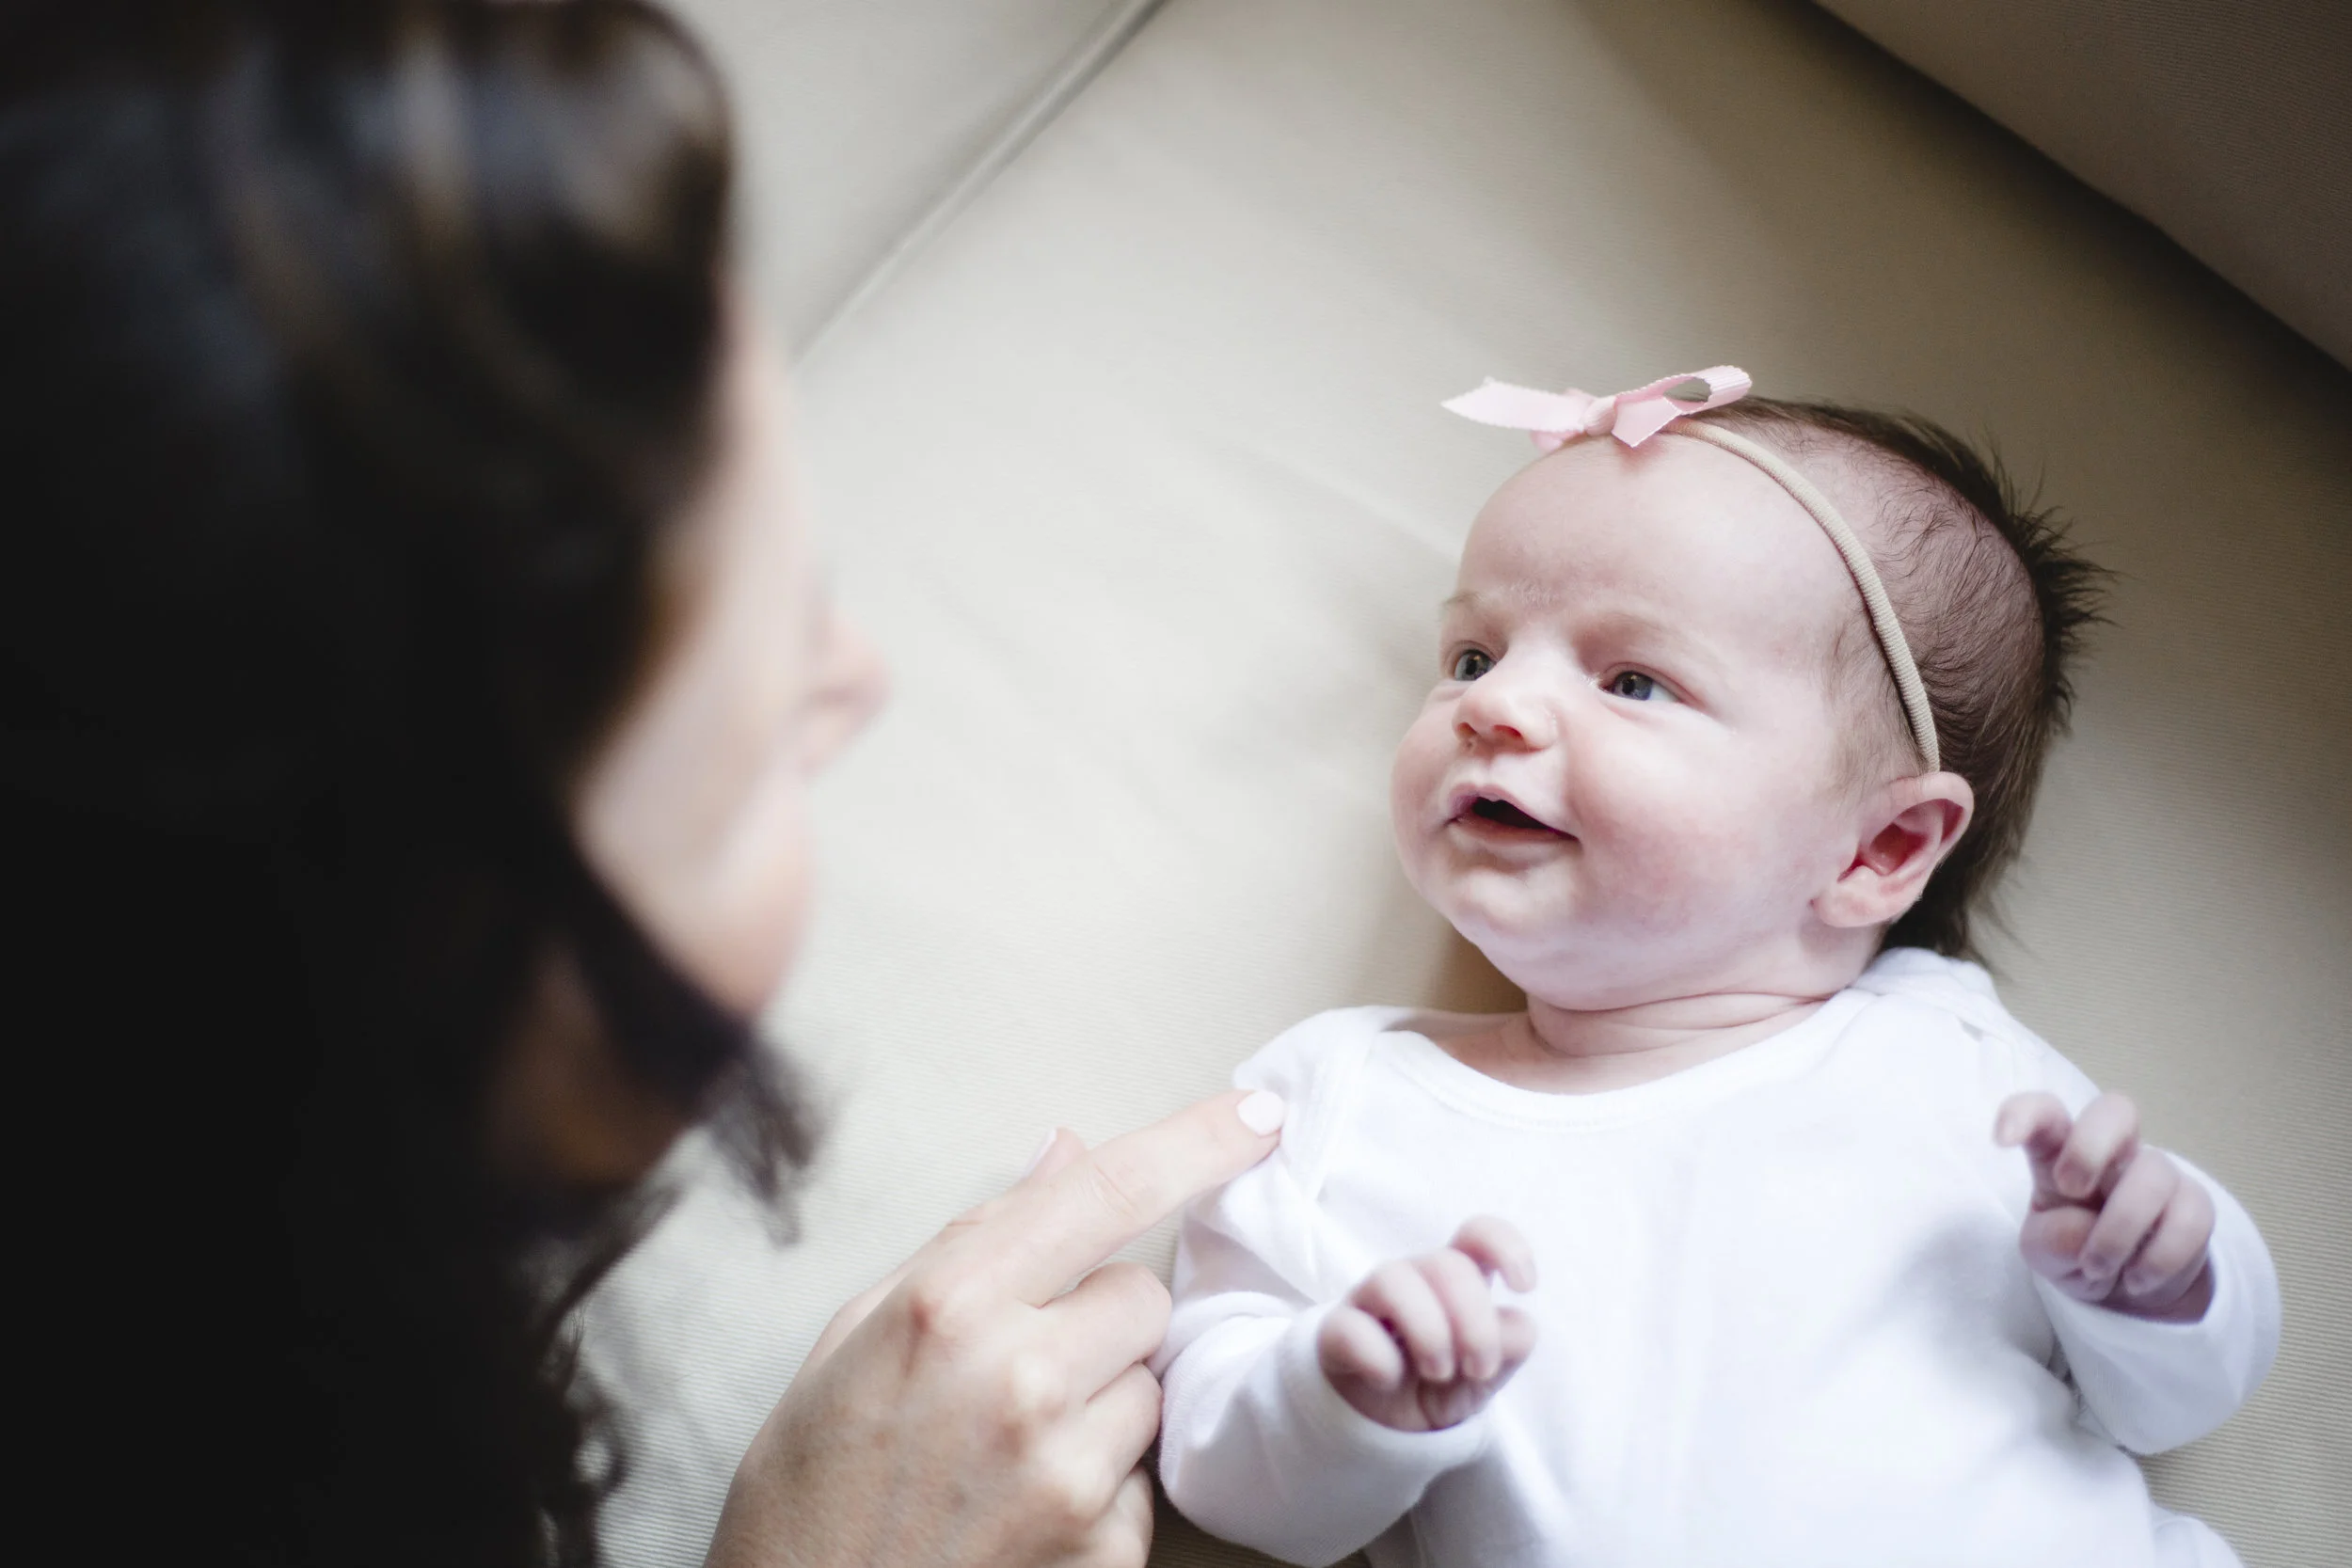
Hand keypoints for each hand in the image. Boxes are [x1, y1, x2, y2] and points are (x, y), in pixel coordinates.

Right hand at [707, 1089, 1285, 1567]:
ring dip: (1100, 1402)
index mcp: (951, 1306)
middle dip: (1098, 1315)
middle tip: (1015, 1367)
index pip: (1107, 1192)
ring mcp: (1067, 1472)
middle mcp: (1021, 1379)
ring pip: (1148, 1386)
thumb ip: (973, 1237)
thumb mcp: (856, 1337)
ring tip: (1006, 1450)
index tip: (1260, 1111)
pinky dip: (1099, 1487)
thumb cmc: (811, 1487)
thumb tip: (1064, 1151)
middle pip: (1142, 1293)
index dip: (1199, 1141)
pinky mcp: (1101, 1551)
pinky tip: (1020, 1511)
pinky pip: (1143, 1479)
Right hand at [1316, 1216, 1537, 1432]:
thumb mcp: (1489, 1369)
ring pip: (1392, 1280)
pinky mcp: (1337, 1332)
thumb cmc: (1448, 1379)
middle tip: (1478, 1368)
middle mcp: (1415, 1278)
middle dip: (1473, 1322)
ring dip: (1428, 1331)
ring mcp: (1371, 1300)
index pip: (1478, 1234)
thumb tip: (1510, 1328)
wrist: (1393, 1425)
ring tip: (1439, 1372)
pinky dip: (1377, 1357)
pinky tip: (1390, 1380)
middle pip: (1446, 1264)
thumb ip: (1509, 1343)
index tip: (1523, 1287)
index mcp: (1458, 1278)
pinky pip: (1349, 1327)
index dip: (1506, 1247)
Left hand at [1995, 1091, 2213, 1321]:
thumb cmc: (2075, 1250)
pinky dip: (2161, 1257)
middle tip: (2071, 1189)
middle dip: (2092, 1145)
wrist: (2127, 1286)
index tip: (2002, 1139)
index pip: (2044, 1113)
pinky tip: (2137, 1278)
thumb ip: (2052, 1240)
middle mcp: (2111, 1153)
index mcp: (2059, 1153)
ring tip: (2099, 1267)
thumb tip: (2083, 1228)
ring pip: (2154, 1173)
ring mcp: (2155, 1174)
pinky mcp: (2193, 1203)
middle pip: (2116, 1110)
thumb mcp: (2045, 1253)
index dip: (2023, 1113)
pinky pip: (2192, 1217)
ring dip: (2121, 1229)